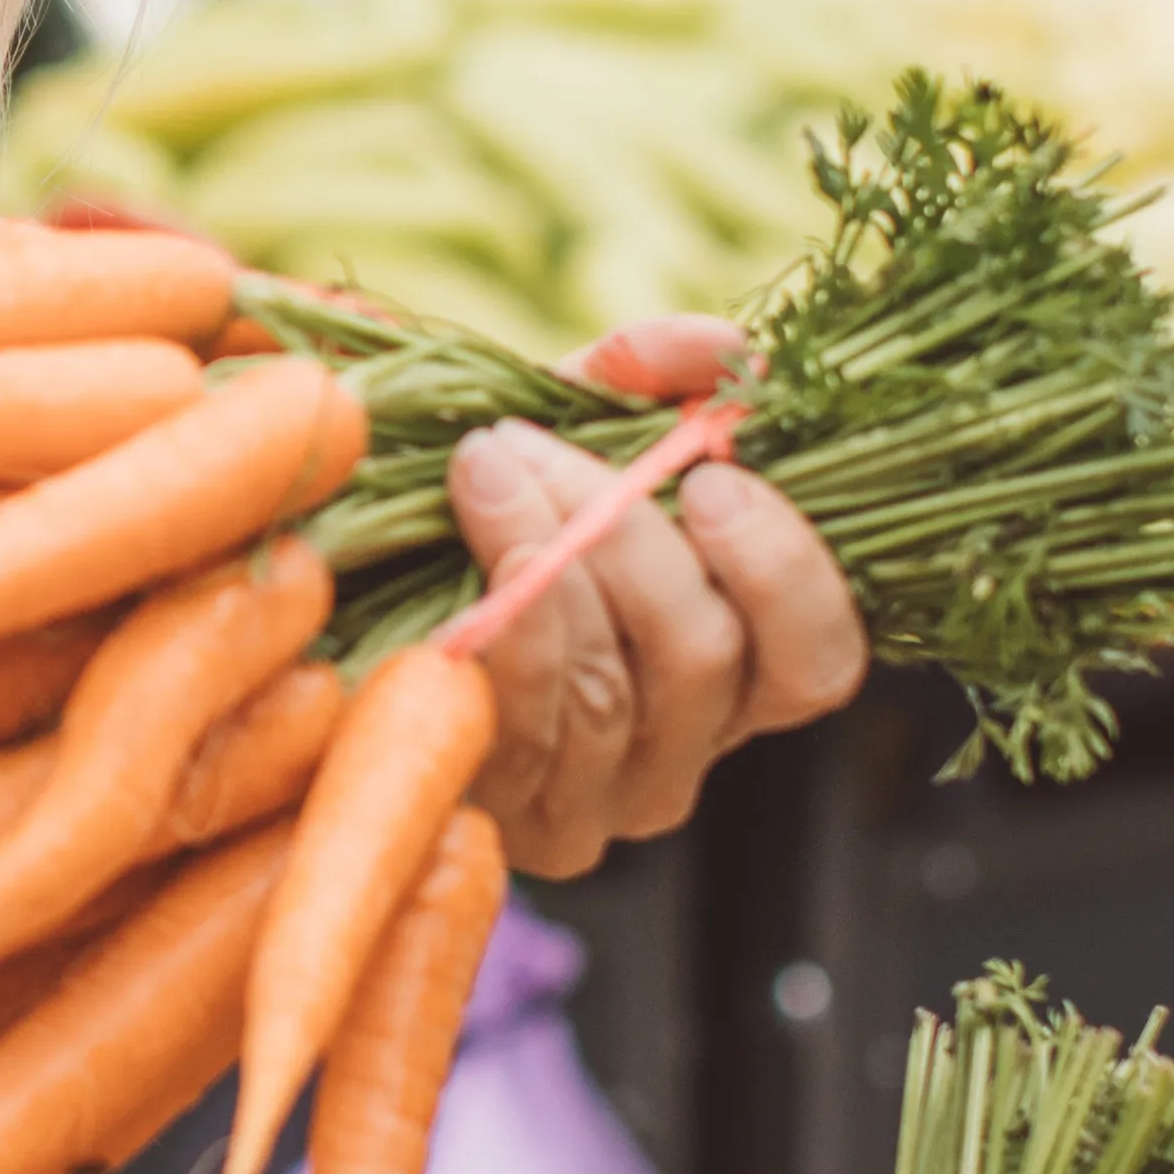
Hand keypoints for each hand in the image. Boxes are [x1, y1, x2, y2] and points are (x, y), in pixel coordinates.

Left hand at [439, 319, 868, 879]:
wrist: (354, 602)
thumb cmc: (493, 511)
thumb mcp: (574, 425)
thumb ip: (652, 376)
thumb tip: (723, 348)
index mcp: (740, 666)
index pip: (819, 657)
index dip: (783, 572)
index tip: (712, 478)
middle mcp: (686, 750)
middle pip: (702, 658)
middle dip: (621, 535)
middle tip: (534, 446)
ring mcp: (602, 802)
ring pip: (607, 692)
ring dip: (541, 560)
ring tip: (483, 467)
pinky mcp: (517, 825)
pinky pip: (524, 727)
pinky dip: (497, 629)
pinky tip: (461, 555)